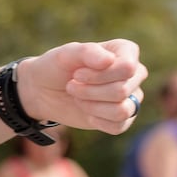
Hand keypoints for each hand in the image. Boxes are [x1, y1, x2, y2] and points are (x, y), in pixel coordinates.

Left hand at [16, 40, 145, 134]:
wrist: (43, 90)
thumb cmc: (56, 67)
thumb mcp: (65, 54)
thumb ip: (87, 51)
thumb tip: (109, 61)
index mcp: (125, 51)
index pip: (128, 68)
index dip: (99, 75)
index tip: (77, 74)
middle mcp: (134, 73)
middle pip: (122, 90)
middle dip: (89, 91)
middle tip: (71, 85)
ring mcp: (130, 96)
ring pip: (123, 110)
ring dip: (91, 106)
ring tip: (77, 97)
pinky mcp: (122, 117)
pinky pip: (119, 125)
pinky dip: (96, 120)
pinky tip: (85, 111)